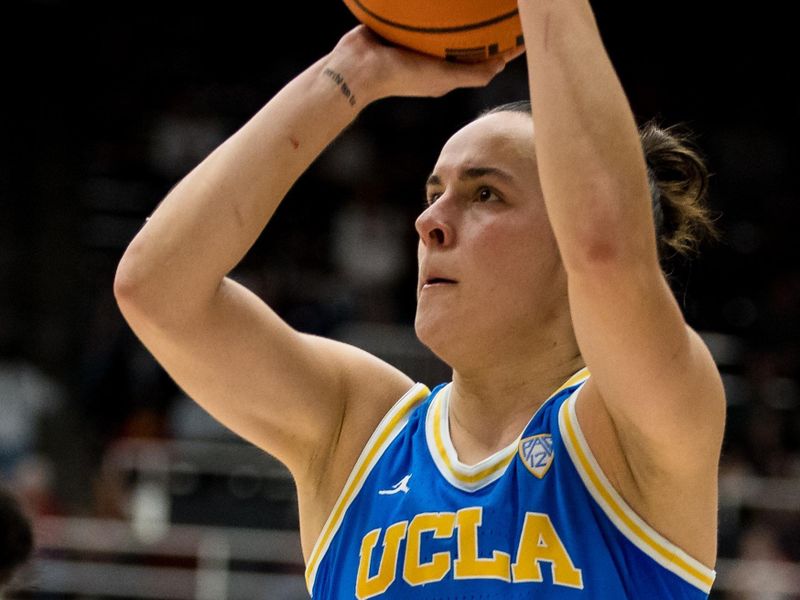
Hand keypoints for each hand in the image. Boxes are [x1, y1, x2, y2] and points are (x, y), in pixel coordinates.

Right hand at [325, 25, 524, 103]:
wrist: (357, 66)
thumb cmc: (400, 76)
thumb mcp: (441, 77)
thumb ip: (471, 74)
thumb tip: (501, 66)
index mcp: (445, 73)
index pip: (483, 60)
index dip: (504, 49)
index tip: (522, 33)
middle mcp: (433, 58)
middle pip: (468, 39)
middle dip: (488, 27)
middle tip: (505, 8)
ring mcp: (416, 43)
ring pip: (446, 24)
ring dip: (462, 11)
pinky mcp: (400, 28)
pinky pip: (422, 12)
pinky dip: (435, 3)